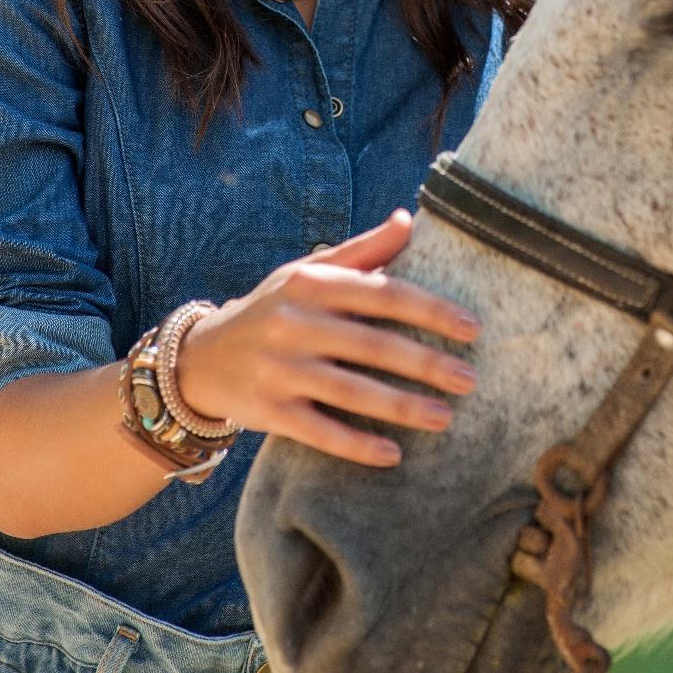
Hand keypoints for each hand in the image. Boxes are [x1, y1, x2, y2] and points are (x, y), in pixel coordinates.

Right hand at [177, 211, 479, 466]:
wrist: (200, 358)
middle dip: (427, 364)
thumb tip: (410, 218)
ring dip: (402, 407)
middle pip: (374, 346)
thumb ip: (362, 250)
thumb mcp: (307, 272)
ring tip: (445, 417)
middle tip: (469, 379)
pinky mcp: (268, 410)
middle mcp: (295, 323)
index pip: (383, 294)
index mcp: (312, 282)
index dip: (431, 310)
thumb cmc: (273, 309)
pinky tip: (393, 454)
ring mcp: (280, 368)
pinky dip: (356, 444)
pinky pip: (320, 431)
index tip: (472, 328)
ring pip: (352, 392)